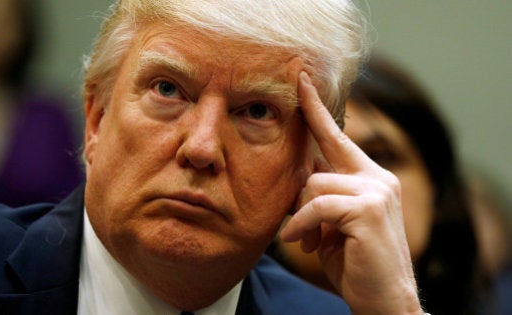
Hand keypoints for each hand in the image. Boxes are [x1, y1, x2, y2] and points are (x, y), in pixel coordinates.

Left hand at [279, 72, 423, 313]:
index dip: (317, 110)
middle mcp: (379, 178)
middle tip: (301, 189)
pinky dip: (302, 225)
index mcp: (372, 179)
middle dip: (304, 165)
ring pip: (314, 183)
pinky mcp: (368, 209)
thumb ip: (323, 195)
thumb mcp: (334, 224)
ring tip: (309, 242)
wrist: (383, 300)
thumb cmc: (355, 263)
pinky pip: (316, 205)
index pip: (339, 137)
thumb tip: (301, 174)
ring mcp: (377, 191)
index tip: (301, 81)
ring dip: (302, 217)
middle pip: (324, 155)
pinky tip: (303, 244)